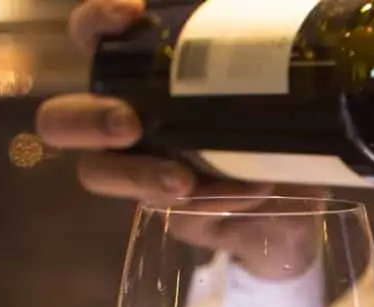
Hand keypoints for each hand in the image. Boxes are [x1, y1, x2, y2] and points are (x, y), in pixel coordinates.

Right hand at [36, 0, 317, 278]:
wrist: (311, 188)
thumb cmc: (278, 119)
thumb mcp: (268, 77)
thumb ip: (244, 42)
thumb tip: (258, 9)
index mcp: (135, 76)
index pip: (91, 38)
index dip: (96, 22)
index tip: (132, 13)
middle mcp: (125, 124)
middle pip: (62, 122)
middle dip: (89, 119)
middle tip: (129, 124)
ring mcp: (145, 175)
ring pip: (104, 177)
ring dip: (139, 176)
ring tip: (183, 181)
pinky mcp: (184, 219)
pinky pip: (186, 216)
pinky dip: (220, 200)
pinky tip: (254, 191)